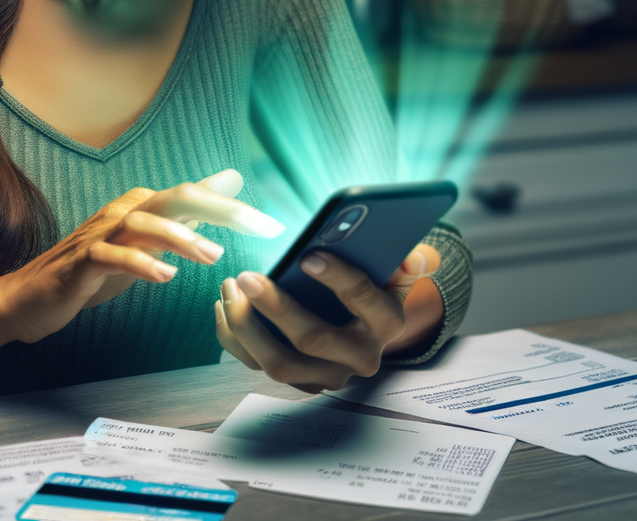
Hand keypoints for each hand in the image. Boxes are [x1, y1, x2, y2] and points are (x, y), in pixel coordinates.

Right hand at [0, 169, 283, 344]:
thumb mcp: (150, 239)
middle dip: (221, 209)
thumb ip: (190, 211)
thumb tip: (231, 178)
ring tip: (214, 256)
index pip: (195, 197)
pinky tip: (165, 276)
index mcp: (144, 205)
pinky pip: (112, 256)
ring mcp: (100, 233)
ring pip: (145, 223)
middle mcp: (125, 211)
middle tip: (258, 226)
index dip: (235, 209)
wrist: (31, 296)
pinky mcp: (82, 262)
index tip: (273, 226)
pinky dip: (139, 263)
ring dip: (182, 238)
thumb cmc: (95, 267)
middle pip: (177, 198)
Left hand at [214, 243, 442, 392]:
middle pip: (313, 339)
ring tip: (230, 287)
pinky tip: (224, 305)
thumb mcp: (396, 268)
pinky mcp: (301, 381)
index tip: (307, 255)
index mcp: (387, 321)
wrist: (367, 325)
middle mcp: (361, 357)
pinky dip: (234, 339)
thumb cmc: (375, 283)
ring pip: (280, 364)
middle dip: (276, 307)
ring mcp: (329, 375)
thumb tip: (413, 259)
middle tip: (246, 275)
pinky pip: (258, 366)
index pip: (364, 299)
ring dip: (248, 327)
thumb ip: (407, 259)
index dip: (338, 277)